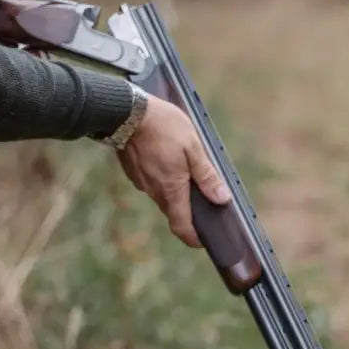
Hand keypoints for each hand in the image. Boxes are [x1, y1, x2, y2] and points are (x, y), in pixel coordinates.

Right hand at [117, 95, 231, 247]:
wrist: (126, 110)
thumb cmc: (163, 126)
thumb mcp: (192, 147)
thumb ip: (206, 175)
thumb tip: (222, 199)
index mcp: (171, 189)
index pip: (182, 227)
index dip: (193, 238)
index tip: (204, 238)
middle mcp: (154, 190)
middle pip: (172, 210)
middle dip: (186, 208)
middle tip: (200, 192)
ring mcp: (140, 180)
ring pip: (160, 194)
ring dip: (172, 189)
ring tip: (182, 168)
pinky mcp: (131, 170)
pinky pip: (149, 181)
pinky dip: (159, 177)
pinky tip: (163, 157)